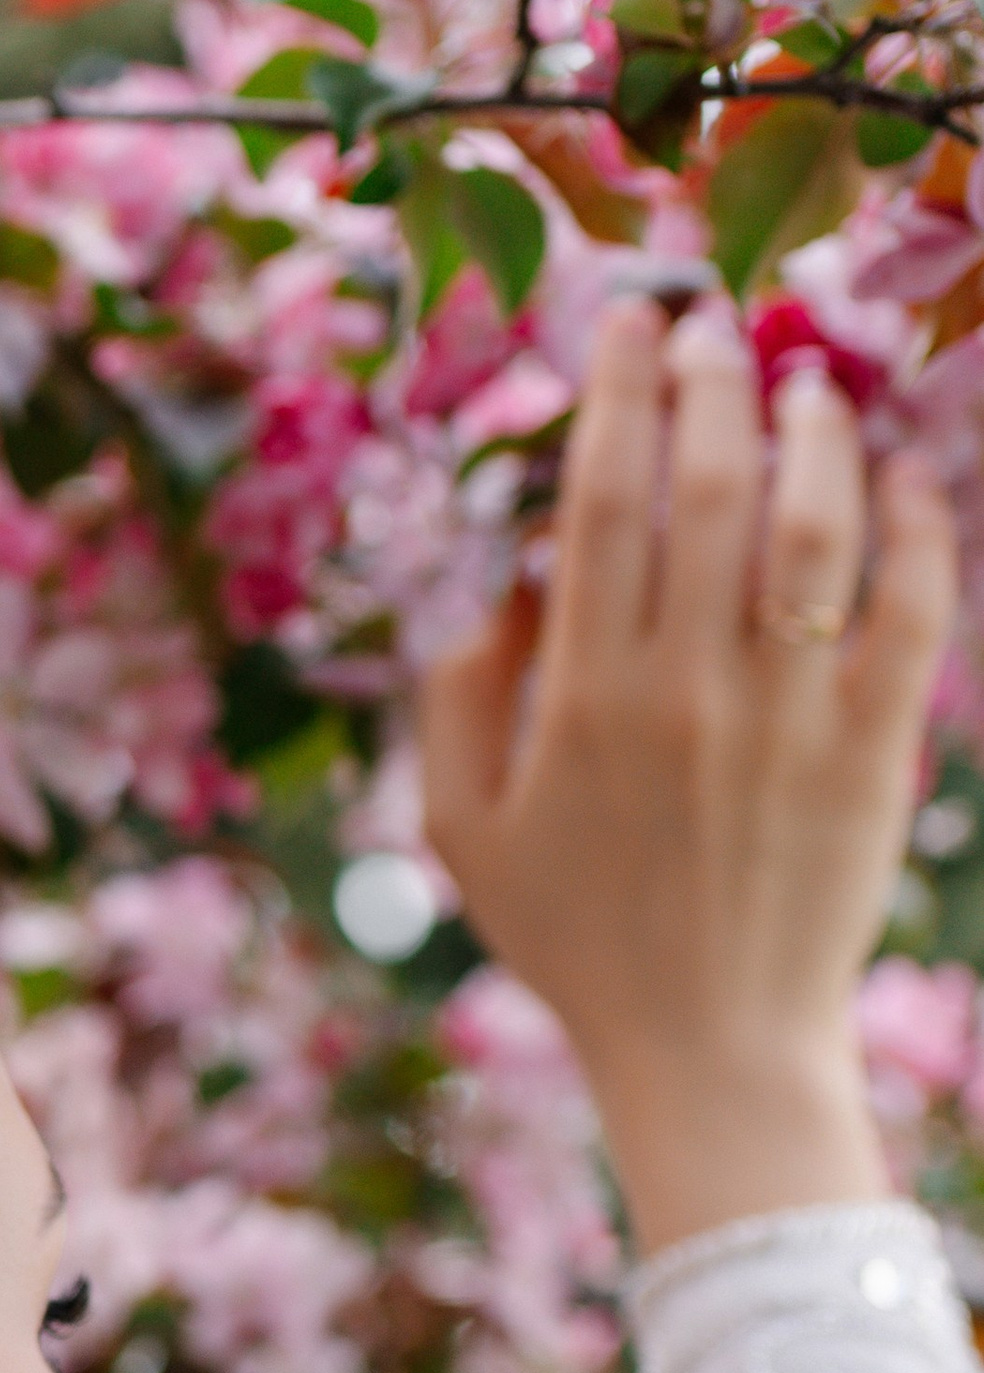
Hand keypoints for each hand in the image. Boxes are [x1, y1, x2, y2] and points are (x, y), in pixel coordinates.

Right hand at [419, 294, 957, 1253]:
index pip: (600, 500)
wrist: (709, 1050)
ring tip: (808, 383)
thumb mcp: (462, 831)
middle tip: (713, 326)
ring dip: (816, 433)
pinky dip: (915, 528)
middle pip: (710, 488)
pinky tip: (904, 477)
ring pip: (814, 530)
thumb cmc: (577, 941)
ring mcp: (790, 720)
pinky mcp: (873, 754)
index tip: (627, 322)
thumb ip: (458, 697)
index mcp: (580, 699)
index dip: (616, 392)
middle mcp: (686, 692)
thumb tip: (513, 580)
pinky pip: (909, 611)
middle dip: (713, 381)